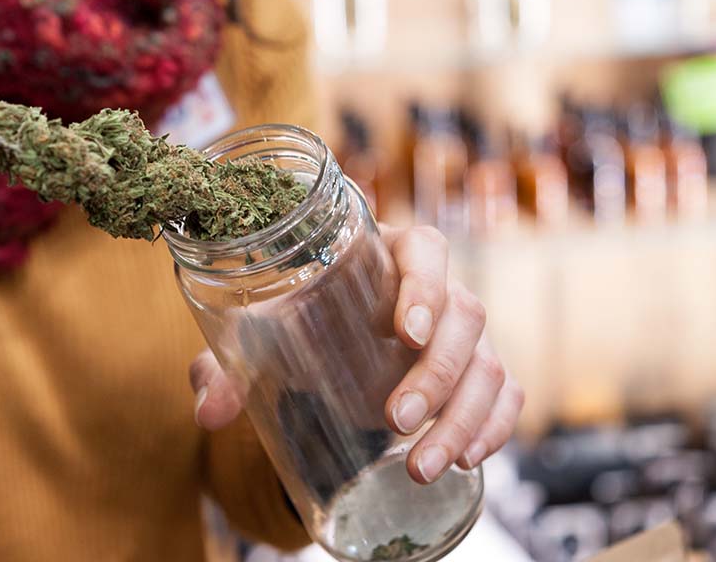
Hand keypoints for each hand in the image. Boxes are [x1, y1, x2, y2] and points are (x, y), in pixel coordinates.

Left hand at [189, 224, 523, 484]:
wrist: (328, 348)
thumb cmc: (296, 327)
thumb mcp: (258, 341)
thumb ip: (228, 367)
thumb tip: (209, 410)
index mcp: (387, 253)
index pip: (426, 250)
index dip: (425, 285)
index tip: (406, 332)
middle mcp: (438, 287)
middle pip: (466, 313)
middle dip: (437, 373)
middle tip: (394, 419)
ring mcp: (464, 331)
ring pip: (488, 362)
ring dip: (463, 416)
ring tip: (421, 466)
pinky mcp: (480, 370)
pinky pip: (506, 393)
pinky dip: (494, 426)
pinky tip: (466, 460)